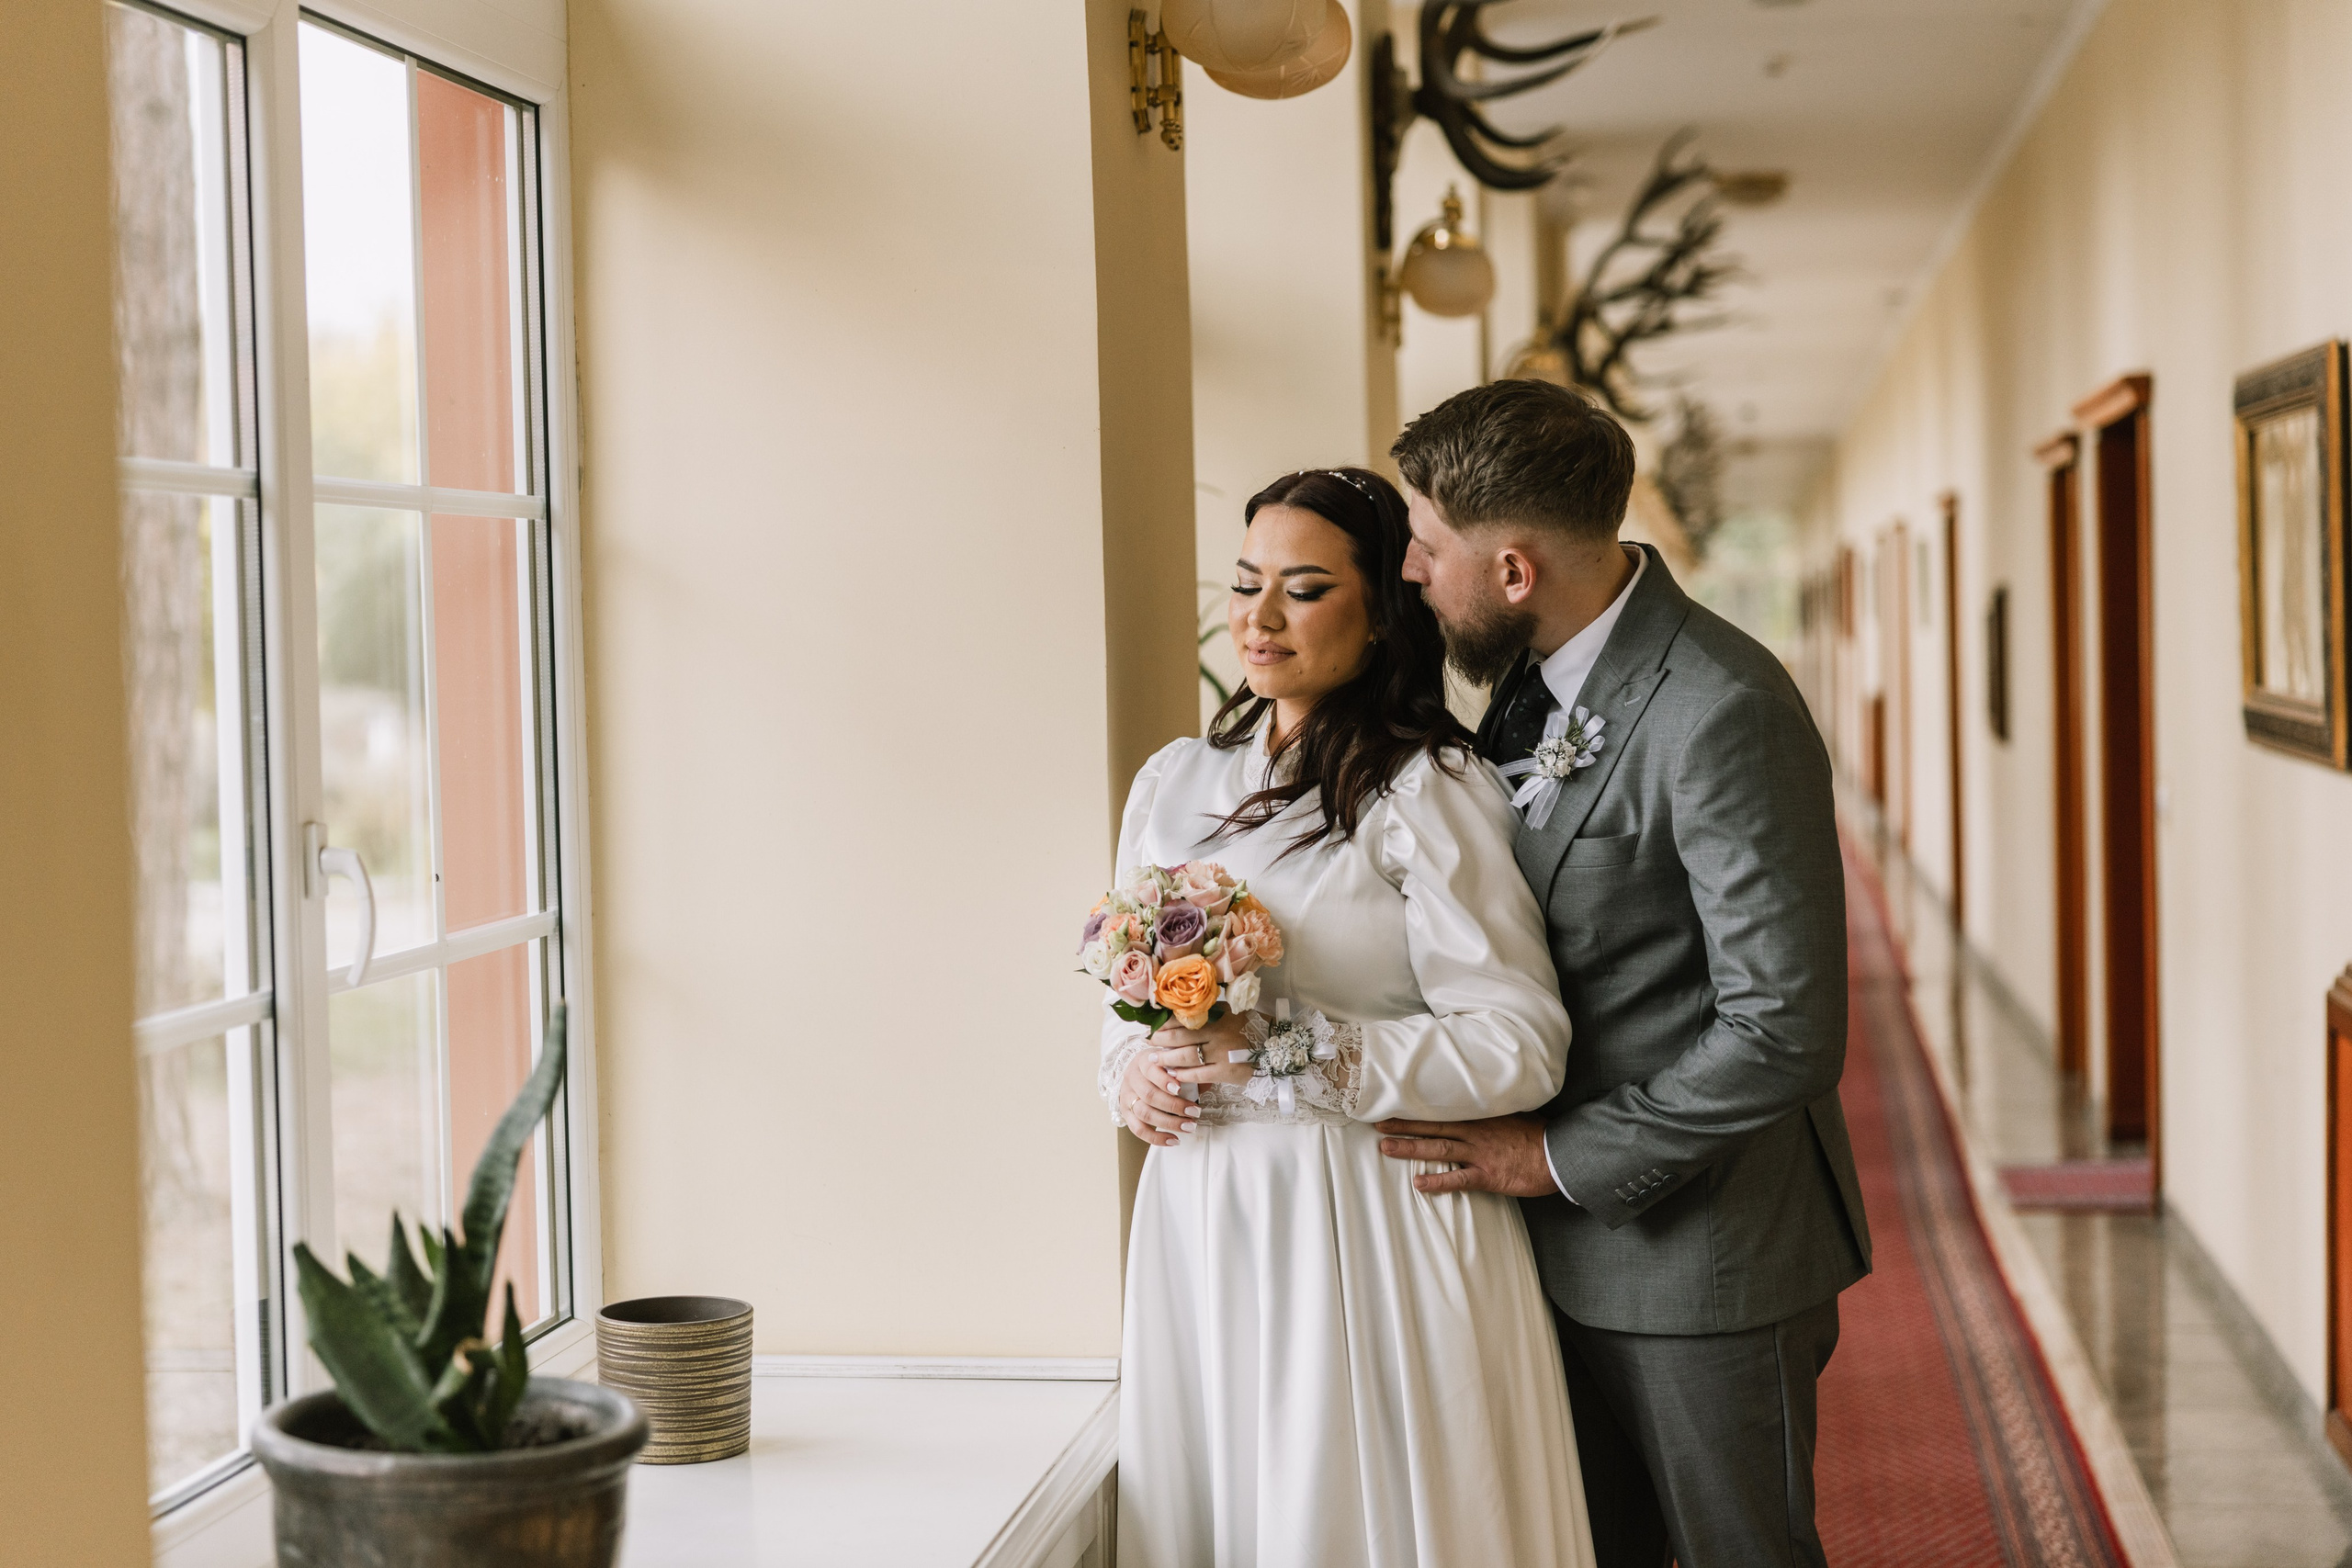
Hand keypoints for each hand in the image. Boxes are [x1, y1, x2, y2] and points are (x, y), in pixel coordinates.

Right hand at [1118, 1047, 1196, 1147]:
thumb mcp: (1173, 1061)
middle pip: (1149, 1094)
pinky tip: (1173, 1140)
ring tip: (1189, 1127)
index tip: (1180, 1089)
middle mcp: (1132, 1078)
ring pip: (1144, 1113)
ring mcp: (1127, 1096)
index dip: (1164, 1080)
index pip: (1150, 1069)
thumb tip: (1205, 1082)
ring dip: (1169, 1123)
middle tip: (1195, 1112)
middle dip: (1174, 1105)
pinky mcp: (1126, 1113)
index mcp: (1143, 1060)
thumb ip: (1187, 1069)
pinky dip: (1156, 1137)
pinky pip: (1138, 1129)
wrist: (1140, 1071)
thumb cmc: (1162, 1066)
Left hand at [1154, 1011, 1259, 1090]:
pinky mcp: (1225, 1072)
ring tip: (1154, 1059)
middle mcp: (1218, 1032)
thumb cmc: (1252, 1028)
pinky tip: (1173, 1075)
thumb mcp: (1233, 1013)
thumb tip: (1181, 1011)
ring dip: (1166, 1059)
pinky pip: (1198, 1074)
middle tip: (1148, 1041)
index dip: (1165, 1022)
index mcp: (1218, 1015)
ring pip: (1185, 1056)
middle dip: (1160, 1039)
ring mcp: (1221, 1053)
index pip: (1184, 1017)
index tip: (1153, 1024)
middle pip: (1179, 1037)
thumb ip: (1211, 1012)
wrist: (1277, 1049)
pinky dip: (1183, 1075)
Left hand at [1376, 1114, 1558, 1197]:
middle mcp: (1476, 1132)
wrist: (1558, 1154)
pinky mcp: (1488, 1176)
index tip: (1396, 1104)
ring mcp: (1480, 1154)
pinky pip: (1458, 1179)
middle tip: (1378, 1123)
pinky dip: (1438, 1182)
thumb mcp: (1512, 1116)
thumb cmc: (1538, 1136)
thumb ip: (1490, 1113)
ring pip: (1439, 1148)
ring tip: (1386, 1147)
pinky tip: (1419, 1184)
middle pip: (1433, 1126)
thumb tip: (1474, 1108)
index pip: (1443, 1110)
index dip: (1418, 1109)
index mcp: (1481, 1117)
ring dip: (1411, 1148)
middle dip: (1404, 1125)